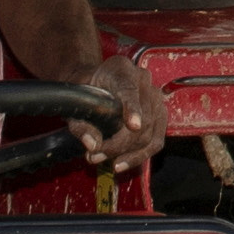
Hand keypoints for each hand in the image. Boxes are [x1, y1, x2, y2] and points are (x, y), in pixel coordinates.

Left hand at [73, 53, 162, 174]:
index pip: (129, 90)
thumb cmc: (84, 90)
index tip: (134, 126)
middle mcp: (142, 80)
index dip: (133, 109)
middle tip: (96, 155)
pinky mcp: (159, 115)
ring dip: (128, 153)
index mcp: (121, 70)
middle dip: (119, 144)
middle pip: (142, 118)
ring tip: (105, 161)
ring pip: (150, 133)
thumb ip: (80, 123)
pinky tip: (122, 163)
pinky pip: (155, 141)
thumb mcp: (74, 103)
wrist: (92, 83)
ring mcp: (155, 97)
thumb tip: (92, 145)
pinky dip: (139, 156)